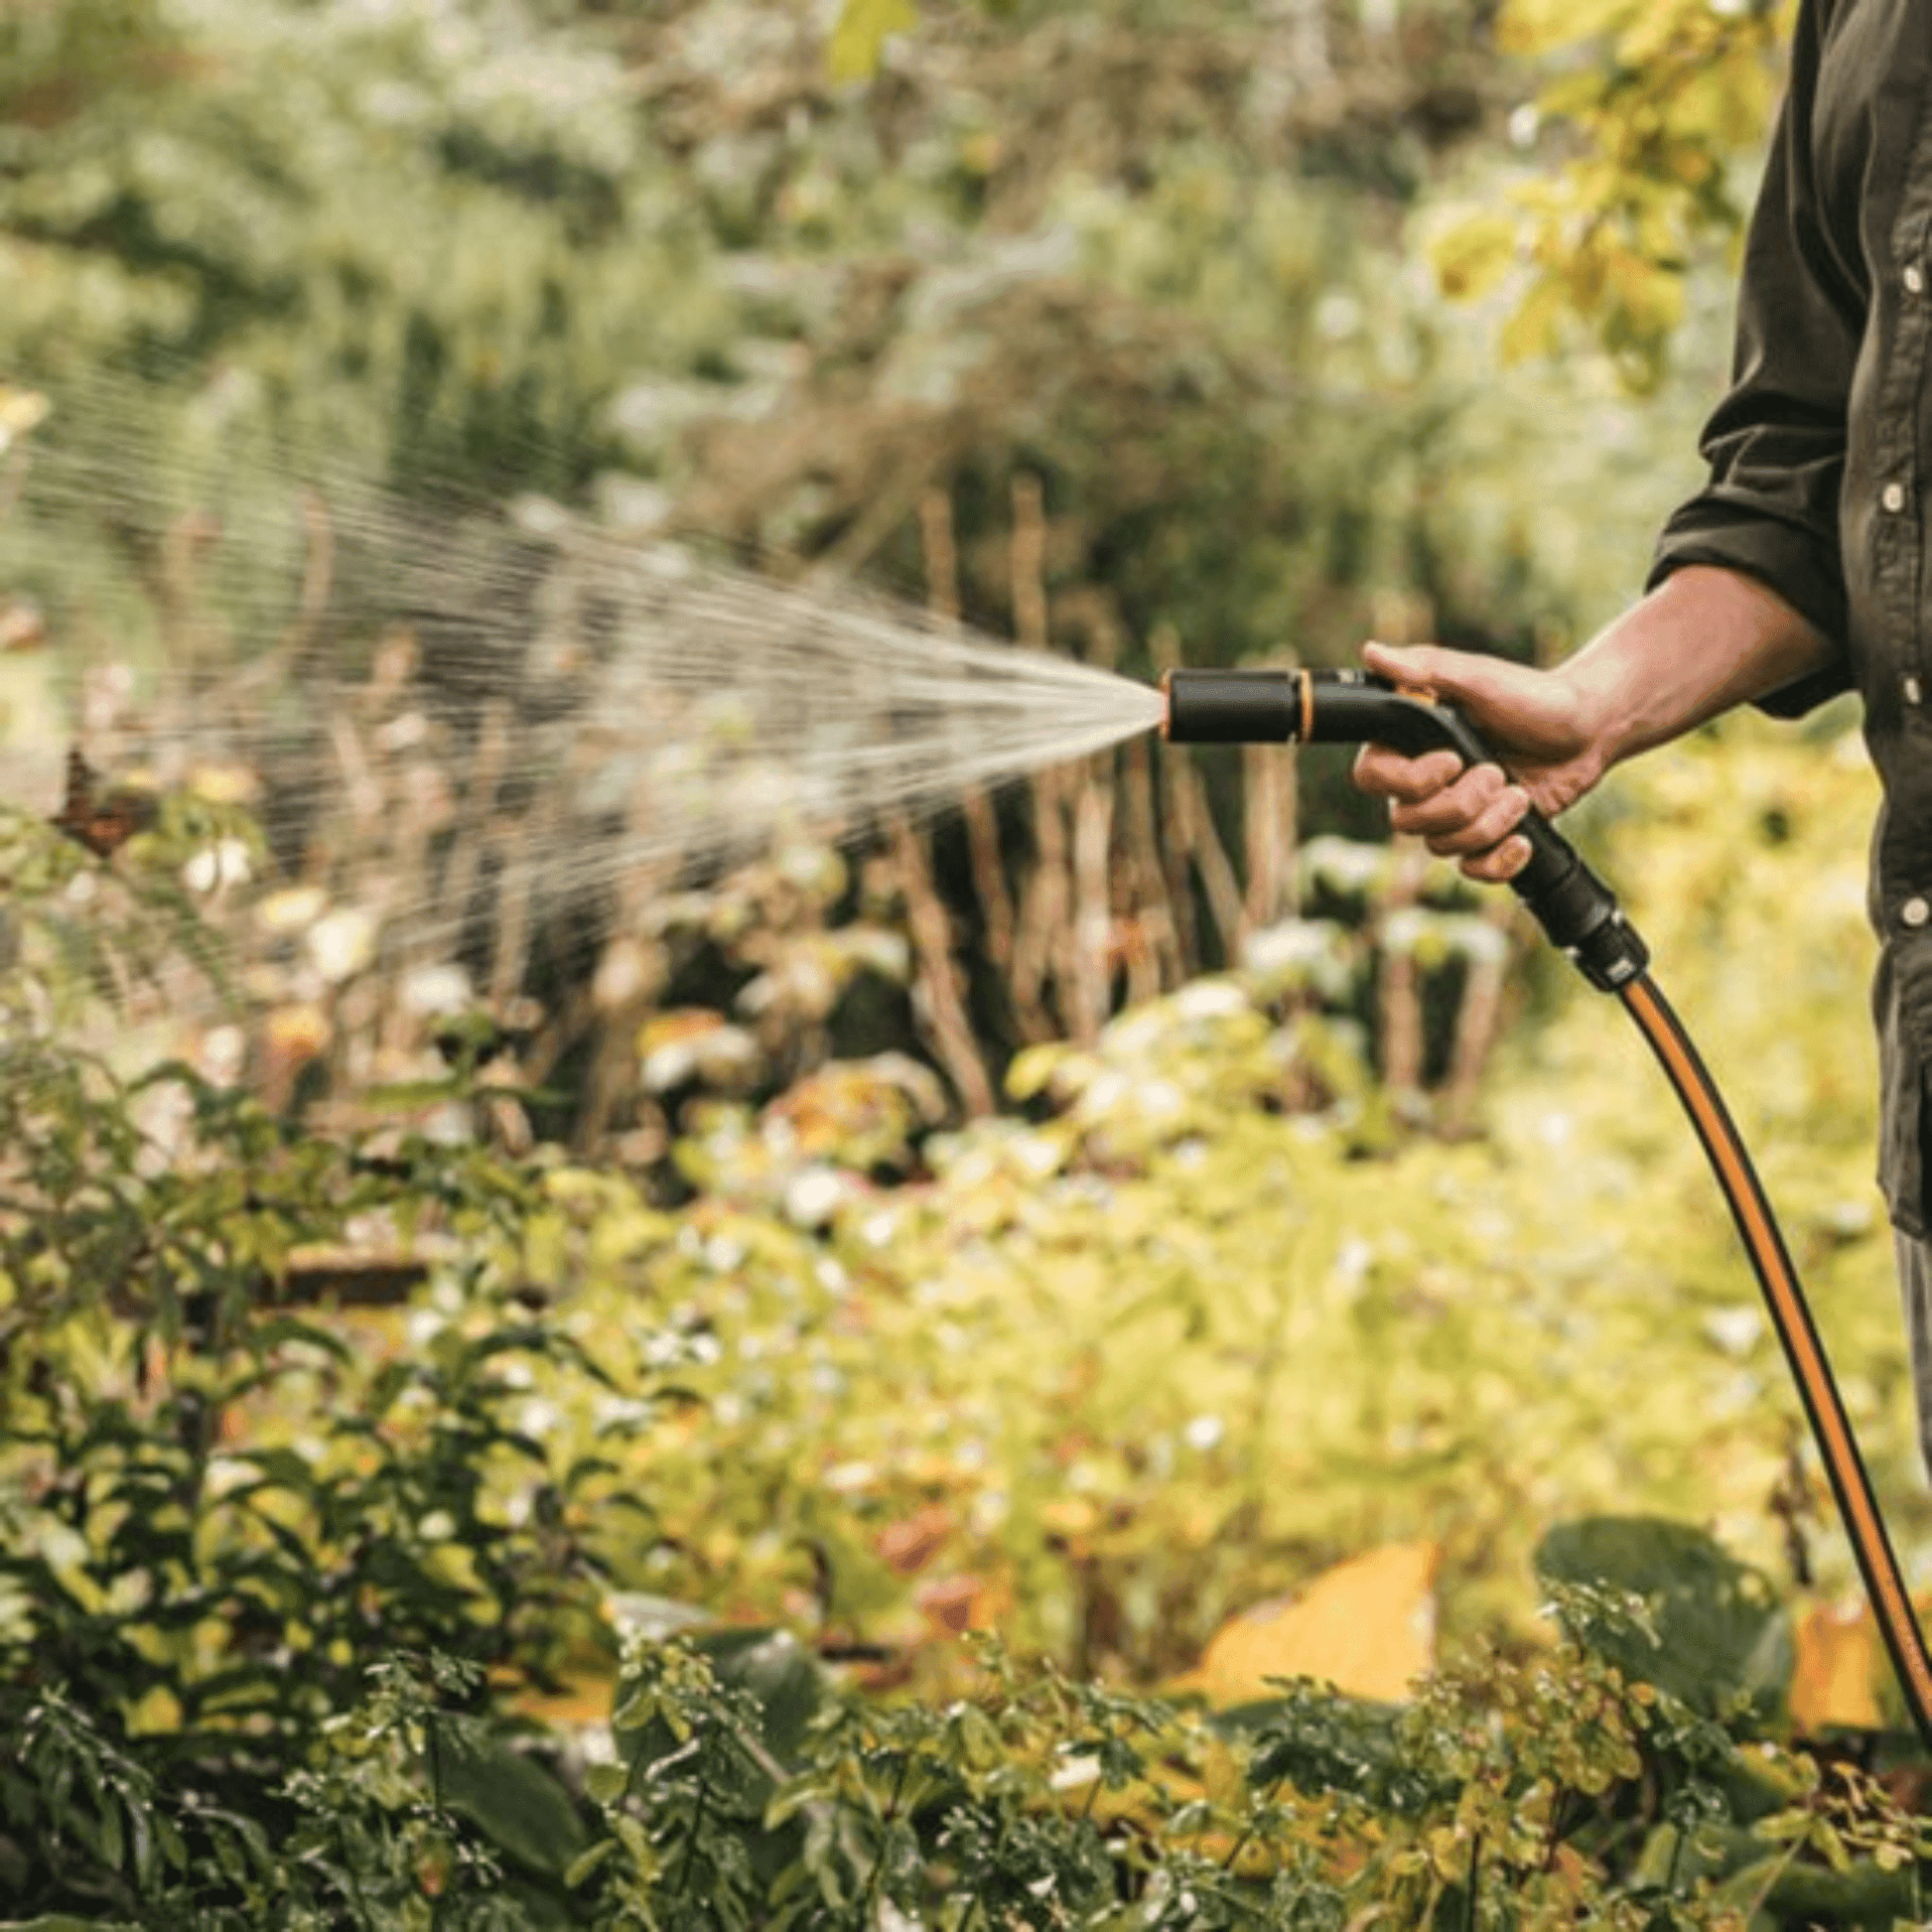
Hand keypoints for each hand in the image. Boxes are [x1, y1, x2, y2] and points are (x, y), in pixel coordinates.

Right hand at [1351, 640, 1606, 883]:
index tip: (1451, 759)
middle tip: (1497, 773)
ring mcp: (1454, 813)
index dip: (1408, 781)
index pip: (1372, 777)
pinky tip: (1522, 838)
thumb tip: (1374, 652)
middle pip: (1407, 821)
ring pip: (1441, 846)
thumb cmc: (1532, 696)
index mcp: (1412, 744)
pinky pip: (1471, 870)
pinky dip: (1498, 860)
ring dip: (1487, 825)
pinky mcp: (1485, 837)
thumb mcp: (1479, 677)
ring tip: (1519, 795)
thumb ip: (1426, 667)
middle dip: (1459, 803)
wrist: (1588, 729)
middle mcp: (1425, 783)